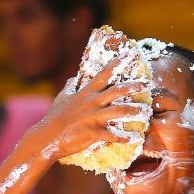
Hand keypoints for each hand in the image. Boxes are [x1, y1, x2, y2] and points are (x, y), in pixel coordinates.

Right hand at [32, 56, 148, 158]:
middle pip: (116, 91)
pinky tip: (132, 139)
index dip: (117, 63)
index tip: (129, 55)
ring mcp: (92, 118)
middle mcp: (91, 103)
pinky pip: (112, 135)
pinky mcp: (93, 133)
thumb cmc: (53, 119)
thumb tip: (73, 78)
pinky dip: (123, 137)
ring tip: (145, 112)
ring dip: (134, 112)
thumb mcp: (61, 99)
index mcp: (85, 93)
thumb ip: (69, 87)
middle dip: (133, 86)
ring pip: (118, 111)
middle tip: (148, 84)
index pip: (103, 74)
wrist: (46, 138)